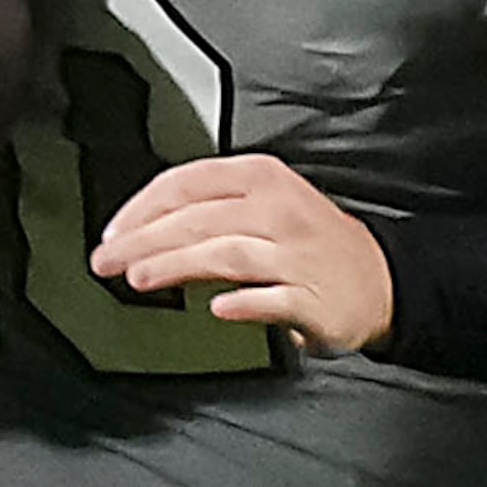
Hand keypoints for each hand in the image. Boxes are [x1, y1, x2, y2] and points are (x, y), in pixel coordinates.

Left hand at [89, 153, 391, 353]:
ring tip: (141, 278)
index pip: (188, 182)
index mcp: (261, 177)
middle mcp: (278, 209)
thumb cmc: (312, 241)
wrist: (380, 278)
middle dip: (144, 240)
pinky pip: (272, 298)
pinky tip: (217, 308)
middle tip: (107, 260)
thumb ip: (212, 209)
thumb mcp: (266, 202)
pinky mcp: (313, 296)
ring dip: (177, 265)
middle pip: (198, 219)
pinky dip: (243, 302)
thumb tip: (145, 229)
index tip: (114, 231)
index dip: (143, 207)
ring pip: (225, 253)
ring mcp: (296, 253)